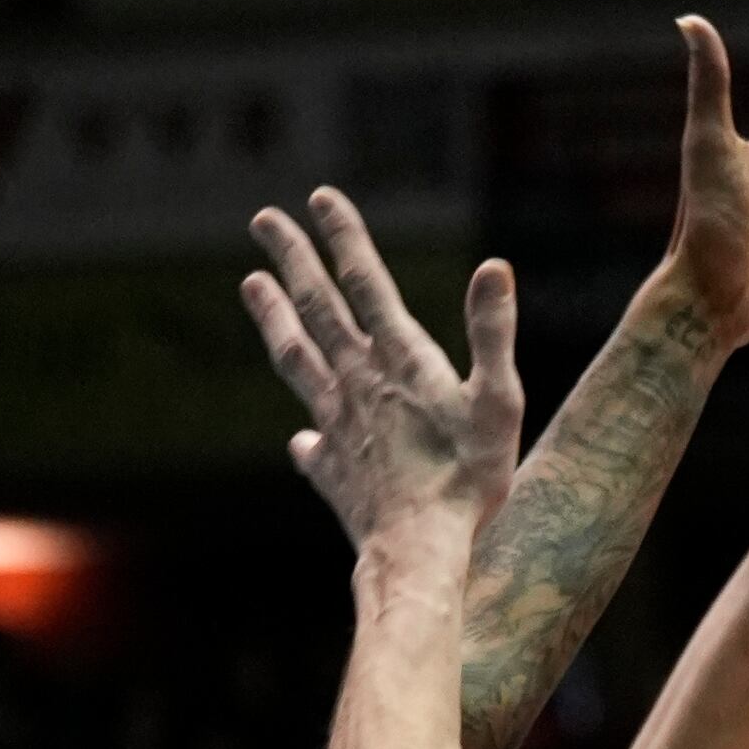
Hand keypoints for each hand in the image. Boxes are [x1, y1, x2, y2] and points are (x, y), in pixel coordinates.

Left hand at [243, 187, 524, 546]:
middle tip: (264, 219)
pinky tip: (302, 436)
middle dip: (291, 259)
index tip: (318, 197)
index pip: (365, 282)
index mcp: (399, 360)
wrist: (417, 551)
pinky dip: (307, 432)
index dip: (344, 237)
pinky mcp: (331, 471)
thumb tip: (495, 267)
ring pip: (296, 358)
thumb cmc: (467, 478)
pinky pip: (311, 444)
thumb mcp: (497, 400)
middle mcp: (358, 383)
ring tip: (251, 285)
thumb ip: (493, 333)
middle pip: (317, 308)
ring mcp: (337, 426)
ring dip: (273, 318)